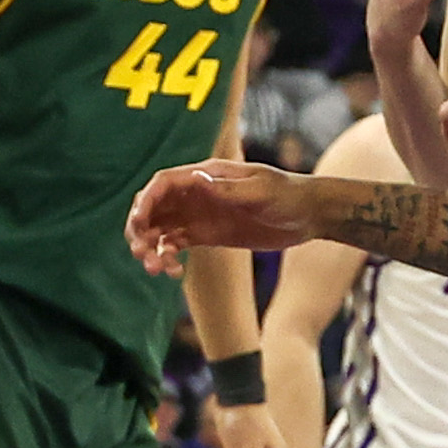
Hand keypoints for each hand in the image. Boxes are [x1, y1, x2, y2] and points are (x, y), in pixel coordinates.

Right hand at [128, 157, 310, 272]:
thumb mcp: (262, 191)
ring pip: (160, 228)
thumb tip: (197, 181)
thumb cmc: (288, 195)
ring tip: (155, 267)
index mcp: (207, 176)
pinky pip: (174, 244)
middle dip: (140, 227)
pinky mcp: (206, 234)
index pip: (164, 183)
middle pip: (154, 206)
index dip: (146, 201)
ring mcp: (199, 214)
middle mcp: (197, 193)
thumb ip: (230, 189)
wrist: (308, 215)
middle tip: (142, 251)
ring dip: (150, 246)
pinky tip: (172, 271)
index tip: (139, 223)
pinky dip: (166, 257)